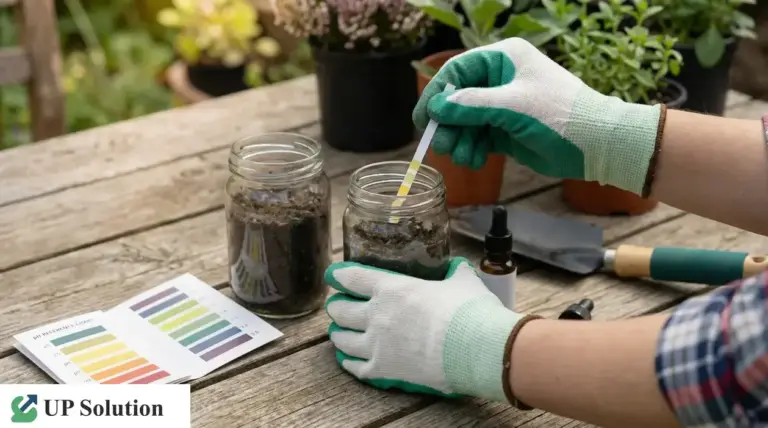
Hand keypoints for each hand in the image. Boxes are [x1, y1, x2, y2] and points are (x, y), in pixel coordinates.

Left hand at [324, 257, 533, 401]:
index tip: (333, 275)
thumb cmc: (469, 311)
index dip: (340, 275)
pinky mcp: (384, 370)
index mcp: (392, 288)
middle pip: (341, 310)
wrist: (476, 348)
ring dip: (338, 333)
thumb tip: (456, 265)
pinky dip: (348, 361)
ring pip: (342, 339)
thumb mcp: (462, 281)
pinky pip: (355, 367)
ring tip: (337, 331)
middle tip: (337, 305)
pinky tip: (348, 359)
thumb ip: (454, 271)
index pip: (354, 278)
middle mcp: (377, 315)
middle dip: (337, 306)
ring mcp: (377, 345)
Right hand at [413, 37, 663, 194]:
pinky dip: (472, 149)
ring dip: (460, 140)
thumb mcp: (512, 106)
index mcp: (504, 59)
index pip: (458, 71)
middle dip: (449, 123)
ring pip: (466, 121)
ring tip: (461, 158)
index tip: (424, 118)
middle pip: (458, 99)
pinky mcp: (507, 130)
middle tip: (441, 145)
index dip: (437, 94)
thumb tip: (437, 107)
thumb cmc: (560, 114)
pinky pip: (479, 137)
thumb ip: (470, 106)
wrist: (598, 144)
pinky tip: (473, 160)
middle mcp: (501, 79)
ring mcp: (504, 106)